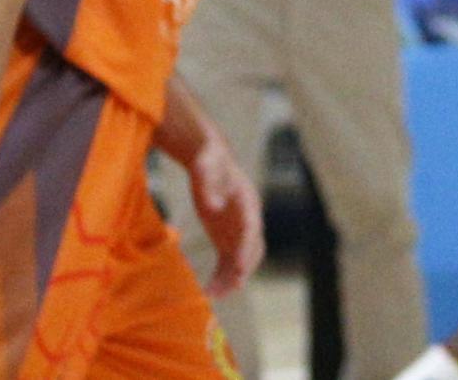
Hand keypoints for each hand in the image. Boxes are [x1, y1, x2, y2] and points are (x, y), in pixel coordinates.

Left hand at [180, 121, 263, 297]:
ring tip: (213, 295)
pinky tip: (208, 290)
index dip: (246, 247)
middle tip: (227, 288)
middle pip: (252, 249)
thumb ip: (207, 180)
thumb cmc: (209, 161)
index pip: (251, 227)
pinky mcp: (228, 239)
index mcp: (246, 200)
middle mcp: (248, 219)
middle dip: (242, 269)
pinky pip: (228, 263)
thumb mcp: (205, 165)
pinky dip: (221, 278)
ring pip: (242, 261)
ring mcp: (239, 231)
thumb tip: (212, 205)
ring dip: (231, 279)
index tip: (238, 265)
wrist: (210, 161)